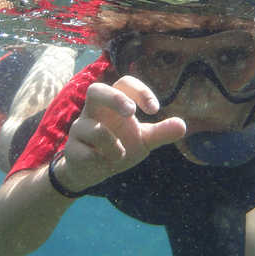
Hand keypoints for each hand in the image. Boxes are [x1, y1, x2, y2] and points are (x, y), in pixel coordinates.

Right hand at [55, 75, 185, 190]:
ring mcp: (79, 129)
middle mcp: (93, 111)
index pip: (124, 84)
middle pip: (95, 90)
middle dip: (114, 99)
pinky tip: (101, 164)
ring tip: (120, 155)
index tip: (155, 109)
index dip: (140, 90)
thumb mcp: (143, 141)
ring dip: (113, 145)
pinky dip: (99, 161)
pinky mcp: (71, 149)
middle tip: (131, 112)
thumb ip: (160, 133)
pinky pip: (85, 153)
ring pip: (94, 129)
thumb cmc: (118, 147)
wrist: (91, 172)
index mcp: (112, 104)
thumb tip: (183, 125)